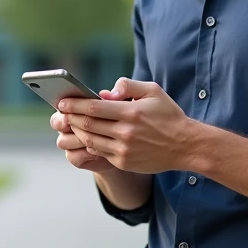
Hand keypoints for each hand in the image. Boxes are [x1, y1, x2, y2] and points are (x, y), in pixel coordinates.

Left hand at [58, 78, 195, 173]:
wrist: (185, 145)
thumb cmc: (168, 115)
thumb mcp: (153, 91)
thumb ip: (128, 86)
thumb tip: (105, 92)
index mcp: (131, 112)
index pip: (93, 107)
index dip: (73, 104)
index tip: (62, 101)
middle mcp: (125, 132)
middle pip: (87, 124)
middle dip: (71, 117)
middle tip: (62, 111)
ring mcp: (123, 150)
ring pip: (90, 140)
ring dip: (78, 131)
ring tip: (73, 123)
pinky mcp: (124, 162)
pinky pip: (100, 152)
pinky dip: (90, 143)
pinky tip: (88, 136)